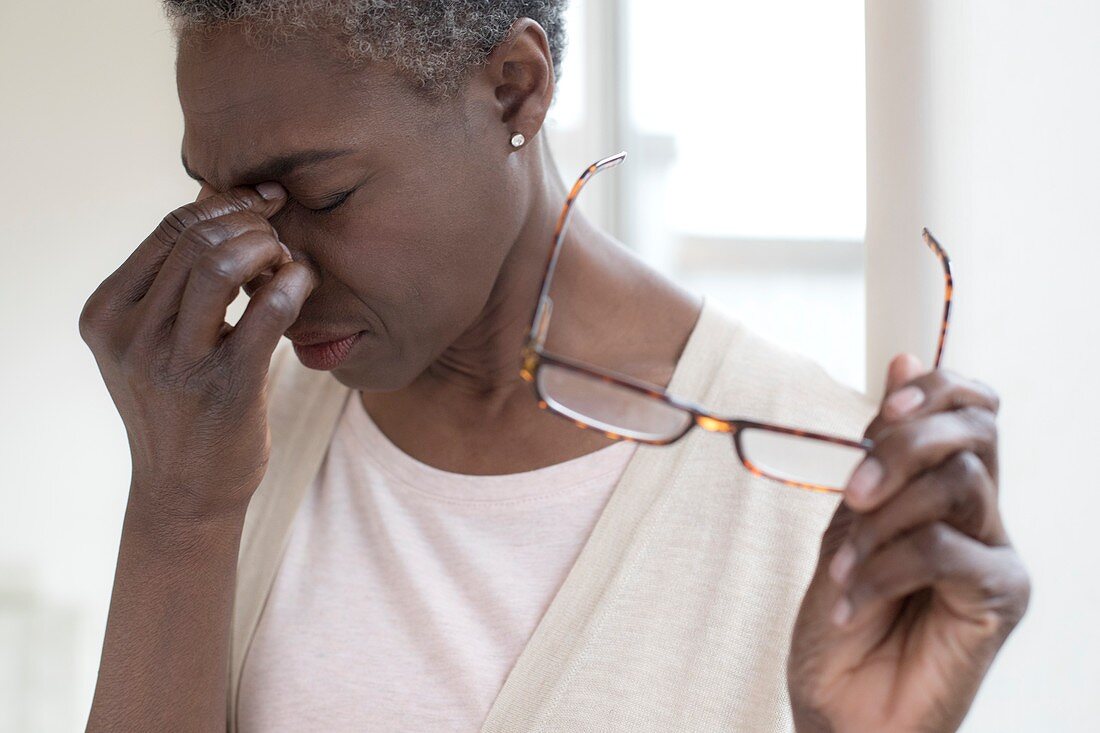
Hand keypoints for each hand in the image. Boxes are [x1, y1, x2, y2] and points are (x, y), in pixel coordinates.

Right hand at [79, 182, 317, 523]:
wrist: (185, 492)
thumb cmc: (182, 405)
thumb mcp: (154, 342)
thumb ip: (175, 281)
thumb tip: (222, 204)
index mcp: (107, 314)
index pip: (170, 230)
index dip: (226, 204)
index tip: (264, 201)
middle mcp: (130, 335)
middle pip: (198, 240)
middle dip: (251, 223)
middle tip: (280, 234)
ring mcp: (174, 363)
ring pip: (221, 264)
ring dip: (267, 247)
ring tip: (286, 259)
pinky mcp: (225, 387)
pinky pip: (266, 312)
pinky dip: (294, 281)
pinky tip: (305, 280)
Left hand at [787, 354, 1029, 732]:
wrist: (840, 707)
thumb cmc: (842, 620)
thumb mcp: (848, 520)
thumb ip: (879, 450)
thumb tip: (904, 355)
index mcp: (945, 489)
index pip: (973, 406)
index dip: (937, 387)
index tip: (889, 402)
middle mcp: (983, 515)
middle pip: (977, 430)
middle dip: (906, 442)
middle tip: (853, 493)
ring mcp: (996, 555)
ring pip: (961, 481)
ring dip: (882, 519)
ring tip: (839, 568)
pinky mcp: (1001, 598)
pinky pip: (943, 548)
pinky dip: (881, 567)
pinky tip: (848, 599)